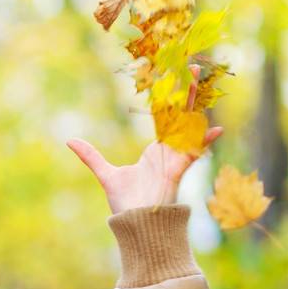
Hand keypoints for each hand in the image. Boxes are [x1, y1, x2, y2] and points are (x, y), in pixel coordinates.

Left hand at [66, 65, 223, 213]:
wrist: (135, 222)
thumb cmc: (125, 202)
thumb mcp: (106, 174)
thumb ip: (91, 156)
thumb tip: (70, 141)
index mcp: (155, 149)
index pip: (165, 117)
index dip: (169, 97)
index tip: (174, 78)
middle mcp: (168, 150)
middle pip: (181, 114)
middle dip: (186, 90)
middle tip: (193, 66)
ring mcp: (175, 157)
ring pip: (188, 124)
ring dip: (195, 103)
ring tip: (199, 80)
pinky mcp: (178, 169)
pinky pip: (194, 153)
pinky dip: (205, 143)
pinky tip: (218, 130)